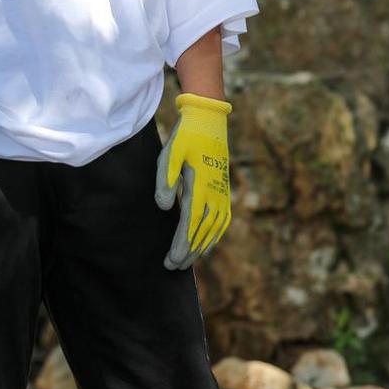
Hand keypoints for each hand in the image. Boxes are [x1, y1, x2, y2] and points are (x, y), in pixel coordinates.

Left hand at [154, 93, 231, 270]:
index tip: (172, 260)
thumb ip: (165, 179)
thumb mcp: (170, 153)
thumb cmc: (185, 137)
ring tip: (187, 262)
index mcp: (199, 185)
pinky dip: (215, 236)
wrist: (208, 121)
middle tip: (173, 267)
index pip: (190, 223)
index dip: (182, 244)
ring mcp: (222, 193)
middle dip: (189, 252)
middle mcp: (215, 193)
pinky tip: (207, 246)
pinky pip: (222, 220)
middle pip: (203, 231)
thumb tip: (163, 207)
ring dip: (201, 247)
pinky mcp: (224, 191)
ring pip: (214, 229)